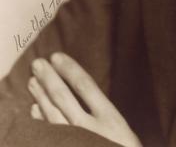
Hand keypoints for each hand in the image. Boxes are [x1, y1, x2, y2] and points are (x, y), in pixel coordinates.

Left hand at [27, 52, 141, 146]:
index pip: (86, 86)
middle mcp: (92, 130)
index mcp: (111, 120)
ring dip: (41, 95)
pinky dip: (40, 120)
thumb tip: (79, 95)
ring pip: (53, 114)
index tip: (58, 56)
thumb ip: (103, 116)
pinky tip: (35, 110)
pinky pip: (48, 134)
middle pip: (65, 97)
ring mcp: (77, 142)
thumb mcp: (122, 133)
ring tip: (33, 81)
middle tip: (38, 63)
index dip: (70, 69)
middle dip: (50, 78)